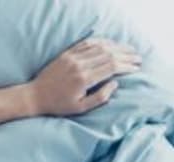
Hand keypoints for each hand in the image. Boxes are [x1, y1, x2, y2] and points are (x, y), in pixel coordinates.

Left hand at [27, 37, 141, 115]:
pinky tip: (111, 44)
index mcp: (84, 79)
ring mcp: (72, 57)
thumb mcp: (80, 108)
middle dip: (126, 55)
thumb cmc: (59, 105)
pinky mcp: (67, 54)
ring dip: (117, 47)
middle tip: (138, 58)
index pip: (112, 67)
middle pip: (109, 54)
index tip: (136, 68)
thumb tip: (115, 84)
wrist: (35, 96)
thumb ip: (100, 97)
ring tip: (129, 50)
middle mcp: (79, 65)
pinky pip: (87, 43)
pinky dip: (101, 42)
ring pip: (100, 46)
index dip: (126, 66)